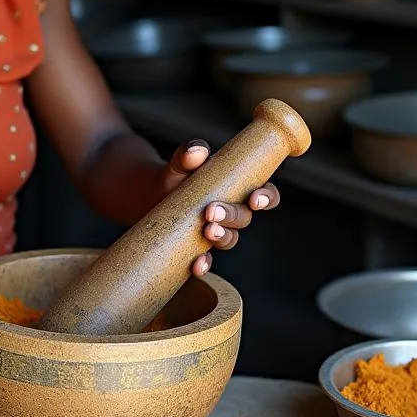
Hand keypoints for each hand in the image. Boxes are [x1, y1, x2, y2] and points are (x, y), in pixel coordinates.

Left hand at [161, 140, 280, 277]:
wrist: (149, 194)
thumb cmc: (175, 175)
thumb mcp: (181, 161)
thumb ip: (189, 153)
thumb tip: (197, 152)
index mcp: (238, 187)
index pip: (265, 194)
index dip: (267, 198)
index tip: (255, 199)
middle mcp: (232, 212)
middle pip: (244, 218)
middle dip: (232, 216)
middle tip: (212, 211)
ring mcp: (217, 231)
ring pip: (230, 239)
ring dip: (222, 237)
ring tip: (207, 230)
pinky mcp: (199, 247)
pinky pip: (207, 259)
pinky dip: (204, 264)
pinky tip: (197, 264)